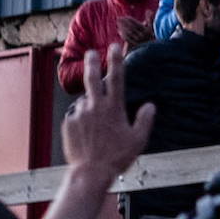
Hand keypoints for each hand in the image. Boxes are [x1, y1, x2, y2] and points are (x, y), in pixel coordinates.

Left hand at [62, 44, 156, 177]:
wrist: (91, 172)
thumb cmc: (117, 157)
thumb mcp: (138, 140)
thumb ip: (144, 120)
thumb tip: (150, 106)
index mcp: (113, 108)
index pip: (117, 77)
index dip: (116, 60)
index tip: (115, 46)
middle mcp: (95, 106)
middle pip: (92, 78)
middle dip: (92, 62)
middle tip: (91, 53)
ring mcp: (79, 114)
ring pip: (85, 102)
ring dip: (90, 106)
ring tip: (97, 127)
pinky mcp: (69, 123)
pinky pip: (76, 117)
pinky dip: (82, 121)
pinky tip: (88, 135)